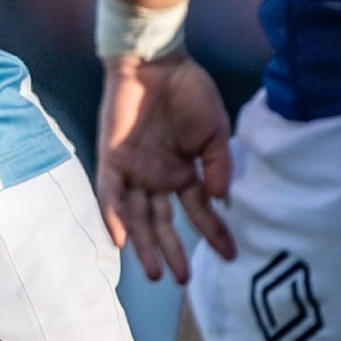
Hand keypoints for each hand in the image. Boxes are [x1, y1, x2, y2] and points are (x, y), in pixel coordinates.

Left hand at [95, 52, 234, 284]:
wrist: (156, 62)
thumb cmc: (189, 91)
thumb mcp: (214, 131)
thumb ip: (219, 165)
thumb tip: (221, 200)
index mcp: (184, 172)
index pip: (199, 211)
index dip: (214, 232)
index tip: (230, 254)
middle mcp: (158, 178)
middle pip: (163, 223)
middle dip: (173, 251)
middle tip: (183, 279)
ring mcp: (134, 172)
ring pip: (137, 217)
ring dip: (144, 245)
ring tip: (155, 272)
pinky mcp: (112, 161)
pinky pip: (111, 195)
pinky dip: (114, 217)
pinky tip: (120, 240)